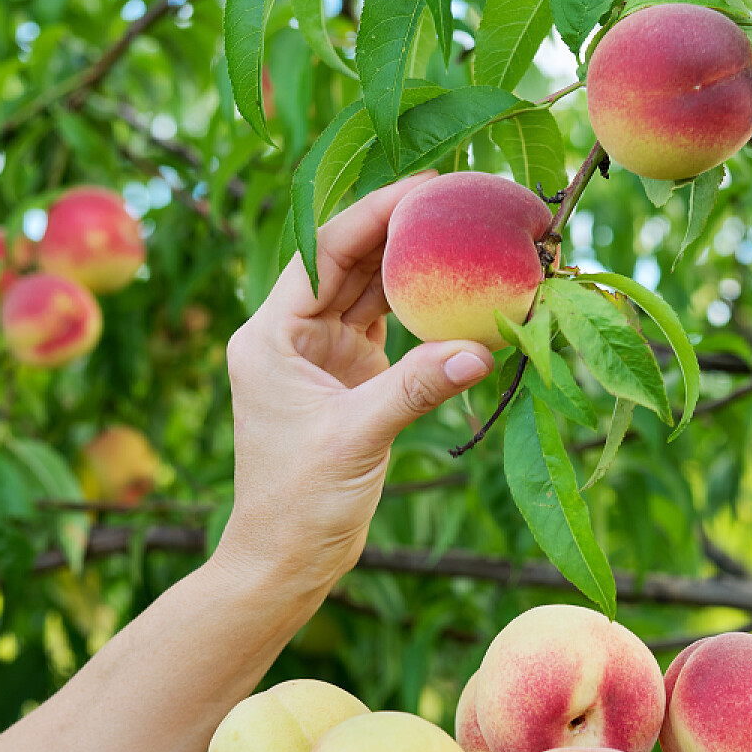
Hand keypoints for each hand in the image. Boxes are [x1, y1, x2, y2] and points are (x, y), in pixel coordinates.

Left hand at [215, 174, 494, 590]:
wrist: (284, 563)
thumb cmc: (297, 505)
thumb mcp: (355, 440)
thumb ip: (415, 389)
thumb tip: (482, 349)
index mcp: (270, 335)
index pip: (324, 251)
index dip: (375, 214)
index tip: (426, 187)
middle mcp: (292, 335)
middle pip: (350, 261)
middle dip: (402, 229)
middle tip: (461, 198)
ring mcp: (322, 357)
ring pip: (371, 291)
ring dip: (415, 265)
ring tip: (467, 231)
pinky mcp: (351, 381)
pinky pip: (389, 329)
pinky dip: (423, 311)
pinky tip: (460, 290)